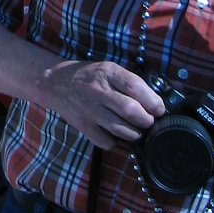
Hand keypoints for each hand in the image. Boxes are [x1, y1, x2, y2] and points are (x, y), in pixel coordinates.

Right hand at [40, 58, 163, 148]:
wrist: (55, 83)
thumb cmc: (89, 77)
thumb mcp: (108, 70)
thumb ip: (129, 83)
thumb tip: (156, 104)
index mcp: (108, 72)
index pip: (136, 87)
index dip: (154, 102)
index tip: (158, 109)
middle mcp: (98, 90)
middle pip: (132, 111)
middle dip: (147, 120)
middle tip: (147, 120)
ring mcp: (90, 110)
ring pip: (123, 130)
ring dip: (135, 133)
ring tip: (134, 127)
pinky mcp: (84, 126)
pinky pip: (108, 142)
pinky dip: (116, 141)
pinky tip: (114, 132)